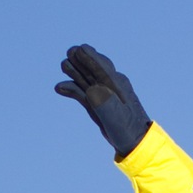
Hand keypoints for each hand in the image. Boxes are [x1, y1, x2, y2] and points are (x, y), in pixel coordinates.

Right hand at [55, 45, 152, 159]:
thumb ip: (105, 103)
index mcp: (117, 84)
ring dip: (74, 72)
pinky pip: (81, 92)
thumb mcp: (118, 118)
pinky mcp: (95, 103)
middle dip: (80, 60)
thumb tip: (91, 90)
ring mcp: (101, 94)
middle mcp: (109, 85)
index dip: (89, 56)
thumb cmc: (129, 130)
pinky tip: (59, 87)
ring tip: (64, 65)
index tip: (77, 49)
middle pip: (91, 67)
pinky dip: (71, 89)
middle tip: (69, 55)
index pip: (101, 66)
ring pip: (85, 78)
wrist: (134, 143)